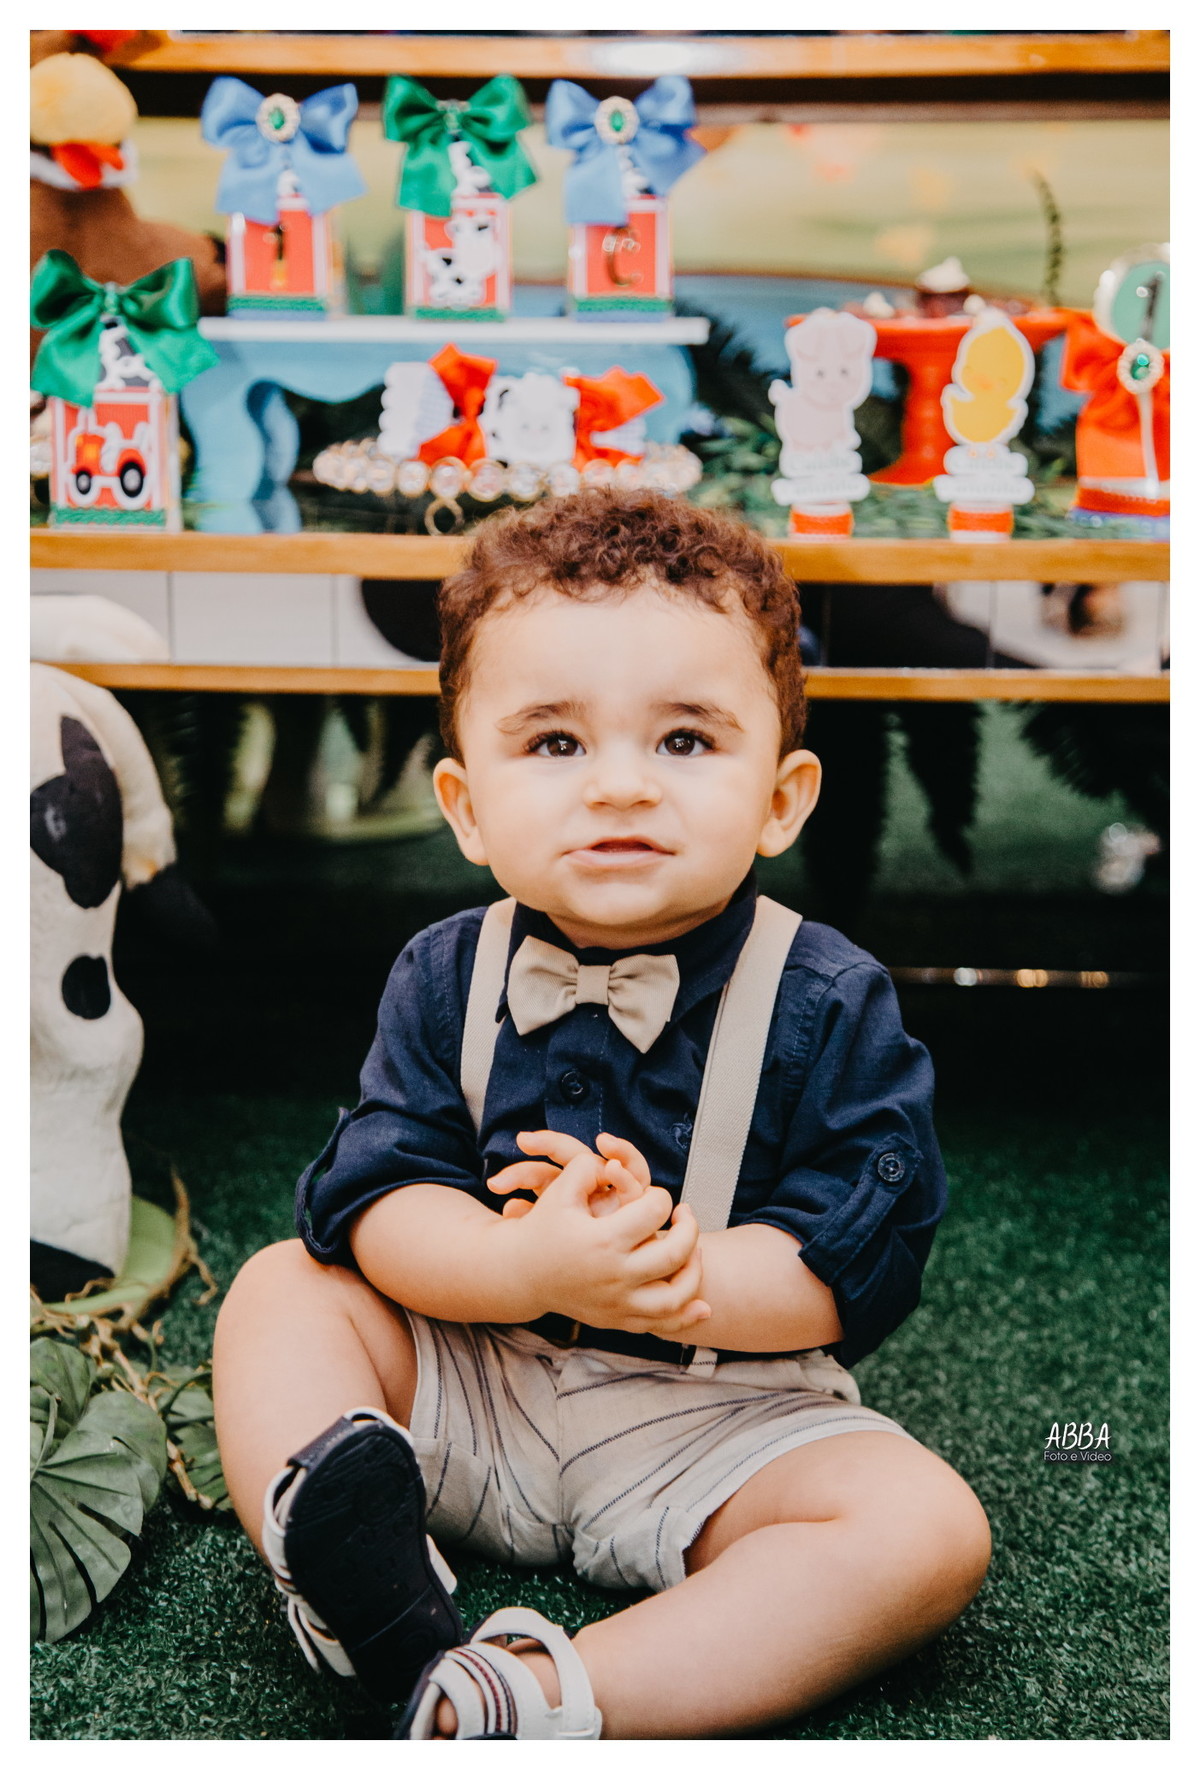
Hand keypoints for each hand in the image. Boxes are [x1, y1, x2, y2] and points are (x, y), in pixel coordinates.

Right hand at [490, 1134, 710, 1334]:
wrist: (521, 1273)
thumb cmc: (544, 1226)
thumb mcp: (560, 1190)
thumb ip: (589, 1167)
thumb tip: (618, 1164)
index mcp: (603, 1239)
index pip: (654, 1211)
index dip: (662, 1197)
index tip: (657, 1197)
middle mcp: (613, 1274)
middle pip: (674, 1253)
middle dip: (689, 1229)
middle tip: (685, 1214)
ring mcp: (616, 1302)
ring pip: (674, 1297)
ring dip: (693, 1272)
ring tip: (693, 1251)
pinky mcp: (616, 1319)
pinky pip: (661, 1325)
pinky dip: (685, 1316)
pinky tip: (702, 1305)